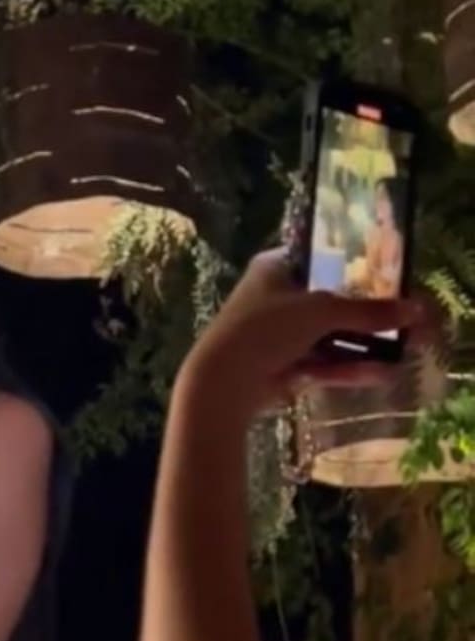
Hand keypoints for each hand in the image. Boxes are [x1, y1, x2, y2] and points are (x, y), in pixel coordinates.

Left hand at [182, 250, 429, 416]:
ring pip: (330, 337)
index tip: (392, 279)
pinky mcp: (283, 366)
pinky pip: (323, 364)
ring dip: (364, 345)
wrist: (224, 380)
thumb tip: (415, 310)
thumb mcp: (321, 311)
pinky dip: (349, 368)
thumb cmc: (267, 327)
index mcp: (276, 267)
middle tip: (406, 320)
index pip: (324, 259)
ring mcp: (280, 334)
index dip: (359, 267)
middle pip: (332, 302)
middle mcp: (277, 297)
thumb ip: (368, 312)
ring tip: (403, 351)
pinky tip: (382, 374)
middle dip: (369, 315)